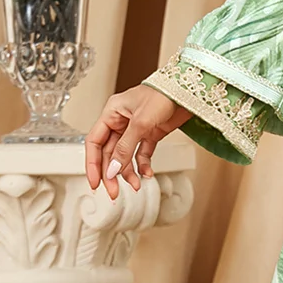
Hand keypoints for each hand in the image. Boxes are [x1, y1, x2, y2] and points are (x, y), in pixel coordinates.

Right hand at [85, 84, 188, 198]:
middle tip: (114, 191)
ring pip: (125, 156)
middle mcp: (121, 121)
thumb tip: (112, 169)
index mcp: (111, 112)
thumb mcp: (141, 123)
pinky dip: (143, 165)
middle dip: (111, 173)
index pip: (94, 142)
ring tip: (135, 185)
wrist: (189, 91)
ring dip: (128, 172)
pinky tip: (147, 173)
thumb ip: (125, 148)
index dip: (93, 164)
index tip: (96, 182)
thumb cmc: (164, 94)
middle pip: (109, 152)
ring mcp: (136, 128)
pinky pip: (142, 153)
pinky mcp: (151, 133)